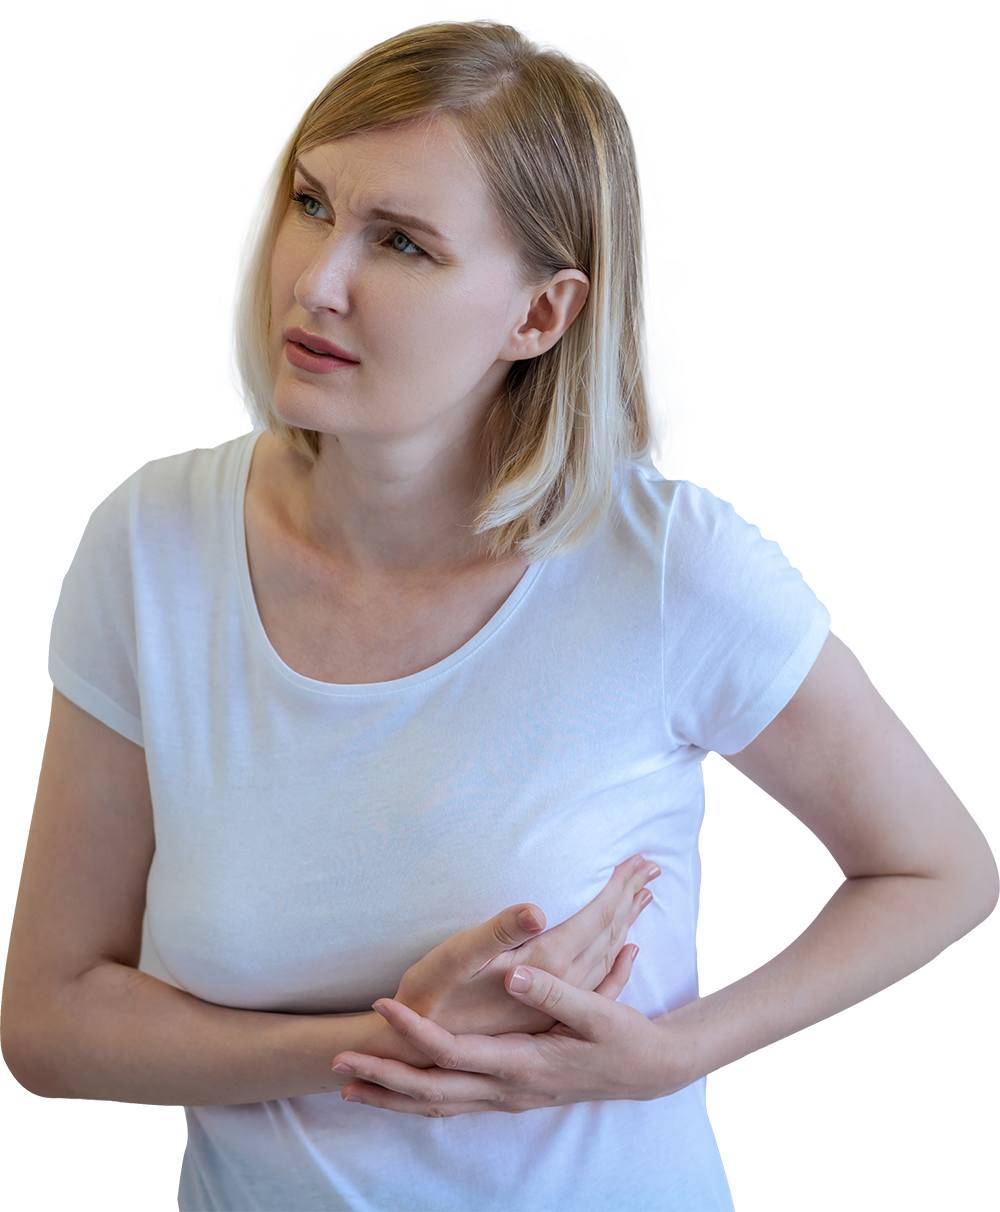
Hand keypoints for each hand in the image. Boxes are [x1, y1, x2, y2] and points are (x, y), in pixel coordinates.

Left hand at [331, 964, 688, 1115]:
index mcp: (523, 1064)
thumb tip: (513, 975)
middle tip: (337, 1062)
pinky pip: (453, 1105)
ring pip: (437, 1106)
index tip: (382, 1006)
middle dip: (382, 1078)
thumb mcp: (597, 1010)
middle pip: (431, 1092)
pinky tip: (397, 1095)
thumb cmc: (622, 1037)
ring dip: (392, 1098)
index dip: (414, 1032)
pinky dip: (419, 1102)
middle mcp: (507, 1089)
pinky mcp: (509, 1095)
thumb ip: (553, 992)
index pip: (453, 1053)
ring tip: (349, 1085)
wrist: (648, 1071)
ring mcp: (507, 1098)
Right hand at [393, 854, 659, 1036]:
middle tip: (650, 866)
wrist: (418, 1051)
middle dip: (628, 896)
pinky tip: (629, 954)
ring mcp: (559, 1004)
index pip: (596, 918)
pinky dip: (619, 964)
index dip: (618, 886)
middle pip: (609, 934)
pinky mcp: (550, 1016)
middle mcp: (562, 987)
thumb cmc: (433, 995)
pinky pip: (600, 986)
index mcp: (546, 967)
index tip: (639, 858)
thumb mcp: (458, 958)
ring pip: (608, 956)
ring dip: (626, 923)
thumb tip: (537, 909)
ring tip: (643, 897)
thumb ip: (500, 933)